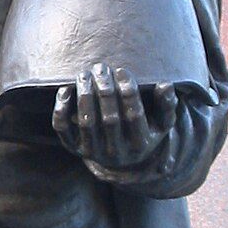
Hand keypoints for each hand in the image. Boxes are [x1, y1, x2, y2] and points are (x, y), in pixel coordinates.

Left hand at [52, 63, 177, 170]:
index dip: (128, 92)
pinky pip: (63, 130)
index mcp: (140, 145)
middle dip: (105, 90)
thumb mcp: (161, 123)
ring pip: (86, 123)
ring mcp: (93, 152)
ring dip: (84, 95)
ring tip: (85, 74)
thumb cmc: (144, 131)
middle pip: (110, 119)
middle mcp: (116, 152)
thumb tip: (166, 85)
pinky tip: (65, 89)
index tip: (123, 71)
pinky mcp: (74, 148)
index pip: (134, 116)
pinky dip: (61, 109)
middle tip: (102, 68)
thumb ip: (166, 105)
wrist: (122, 159)